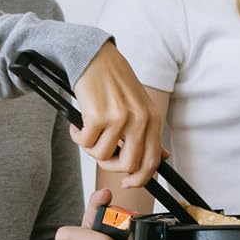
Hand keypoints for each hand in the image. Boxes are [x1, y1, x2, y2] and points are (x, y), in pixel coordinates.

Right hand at [71, 42, 162, 187]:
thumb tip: (162, 158)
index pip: (152, 161)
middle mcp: (138, 120)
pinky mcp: (97, 116)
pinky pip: (84, 142)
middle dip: (110, 165)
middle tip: (100, 154)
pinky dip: (77, 136)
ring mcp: (118, 119)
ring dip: (89, 147)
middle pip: (127, 165)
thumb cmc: (115, 81)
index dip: (139, 178)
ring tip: (87, 131)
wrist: (95, 58)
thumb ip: (150, 133)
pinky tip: (78, 124)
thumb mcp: (140, 106)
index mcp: (152, 119)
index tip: (126, 182)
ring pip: (101, 155)